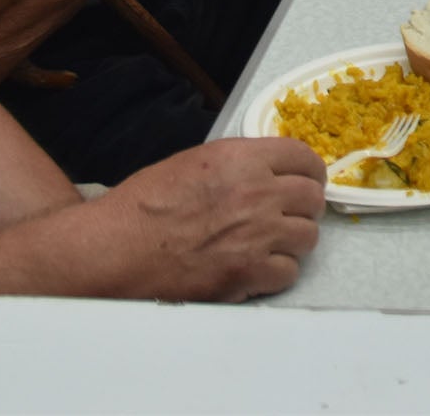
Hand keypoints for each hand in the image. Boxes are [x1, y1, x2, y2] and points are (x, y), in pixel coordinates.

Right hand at [101, 138, 326, 301]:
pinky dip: (277, 273)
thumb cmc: (144, 204)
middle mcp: (256, 192)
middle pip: (312, 197)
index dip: (309, 171)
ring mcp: (257, 234)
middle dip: (304, 206)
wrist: (117, 248)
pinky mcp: (248, 273)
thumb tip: (268, 173)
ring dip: (293, 241)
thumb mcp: (194, 163)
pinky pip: (288, 272)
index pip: (303, 157)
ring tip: (272, 244)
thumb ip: (238, 165)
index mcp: (241, 159)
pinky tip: (257, 269)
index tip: (307, 181)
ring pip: (308, 236)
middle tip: (290, 215)